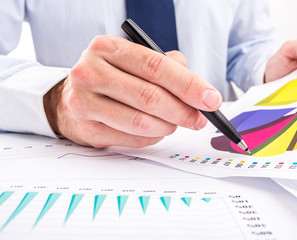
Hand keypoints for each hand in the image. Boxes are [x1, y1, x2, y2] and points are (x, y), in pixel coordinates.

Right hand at [44, 35, 221, 147]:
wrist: (73, 96)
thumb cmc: (112, 76)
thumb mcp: (135, 60)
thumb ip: (168, 67)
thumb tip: (200, 91)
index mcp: (107, 48)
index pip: (156, 66)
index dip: (189, 85)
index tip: (211, 99)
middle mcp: (90, 72)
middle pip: (150, 97)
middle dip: (183, 111)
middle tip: (199, 118)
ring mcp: (84, 102)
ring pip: (141, 122)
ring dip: (168, 126)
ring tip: (175, 122)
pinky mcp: (88, 129)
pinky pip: (133, 138)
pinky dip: (153, 137)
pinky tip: (156, 130)